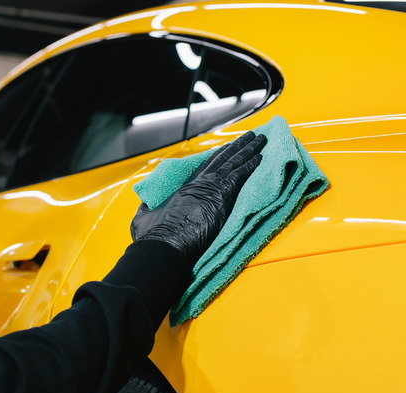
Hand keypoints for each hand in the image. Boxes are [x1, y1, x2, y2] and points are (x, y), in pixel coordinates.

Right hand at [130, 132, 265, 264]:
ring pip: (234, 163)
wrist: (165, 244)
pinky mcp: (223, 197)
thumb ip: (149, 208)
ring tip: (260, 140)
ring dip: (248, 150)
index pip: (205, 167)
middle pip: (223, 159)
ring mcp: (211, 189)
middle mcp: (200, 184)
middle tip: (251, 136)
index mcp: (184, 188)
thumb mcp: (145, 218)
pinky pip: (240, 175)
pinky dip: (250, 165)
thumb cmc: (154, 236)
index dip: (218, 156)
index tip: (228, 148)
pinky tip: (260, 157)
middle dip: (238, 147)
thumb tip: (147, 204)